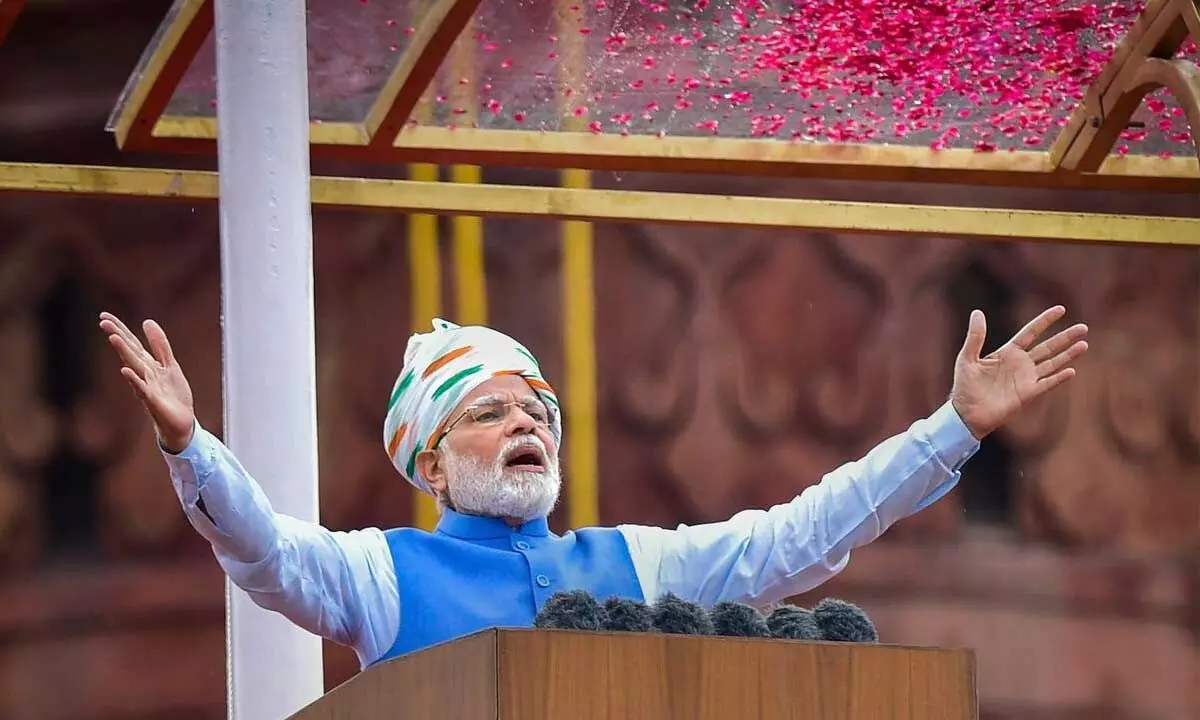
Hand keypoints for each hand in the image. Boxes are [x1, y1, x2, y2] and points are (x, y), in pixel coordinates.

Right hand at [98, 312, 195, 452]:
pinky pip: (142, 389)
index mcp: (148, 364)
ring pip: (134, 367)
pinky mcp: (154, 401)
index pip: (132, 344)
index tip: (104, 315)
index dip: (120, 329)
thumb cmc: (173, 395)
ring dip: (124, 352)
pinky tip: (124, 370)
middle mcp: (144, 374)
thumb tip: (147, 321)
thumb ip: (160, 345)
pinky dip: (134, 380)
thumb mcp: (169, 365)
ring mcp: (147, 387)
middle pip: (130, 352)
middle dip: (118, 336)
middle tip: (102, 321)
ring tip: (113, 338)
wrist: (181, 423)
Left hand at [950, 305, 1088, 438]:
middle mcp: (1021, 364)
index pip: (1031, 332)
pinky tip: (1071, 370)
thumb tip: (977, 312)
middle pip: (1048, 347)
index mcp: (1008, 352)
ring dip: (1068, 355)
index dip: (1045, 321)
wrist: (967, 413)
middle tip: (1083, 327)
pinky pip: (1047, 383)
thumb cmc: (965, 385)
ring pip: (1052, 363)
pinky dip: (1059, 378)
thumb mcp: (967, 357)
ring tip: (1084, 344)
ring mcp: (1026, 379)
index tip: (1061, 309)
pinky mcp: (1028, 394)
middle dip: (1065, 337)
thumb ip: (975, 336)